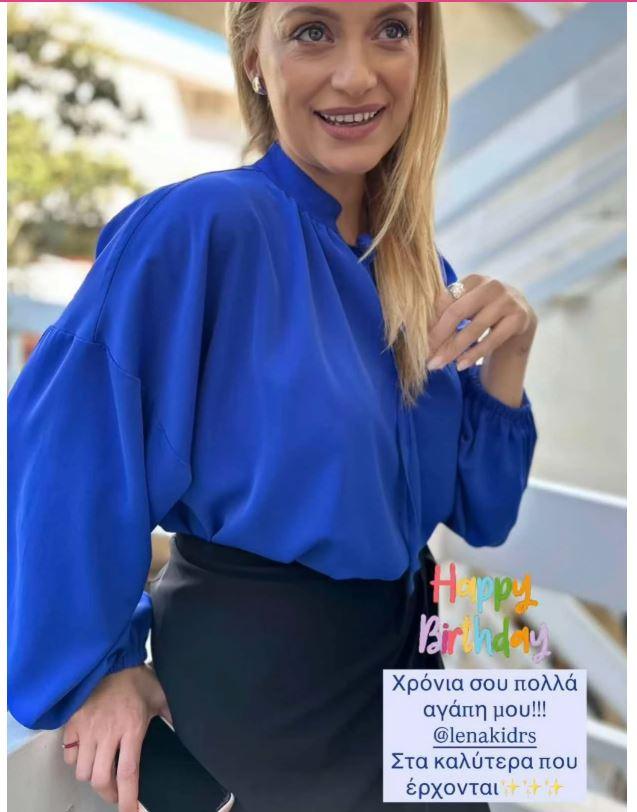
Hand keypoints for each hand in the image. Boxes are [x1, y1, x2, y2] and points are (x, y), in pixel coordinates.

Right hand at [62, 662, 172, 811]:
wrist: (111, 658)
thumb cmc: (136, 678)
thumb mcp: (160, 696)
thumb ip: (171, 715)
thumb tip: (187, 730)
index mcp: (131, 728)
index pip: (128, 773)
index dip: (128, 798)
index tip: (131, 811)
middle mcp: (107, 733)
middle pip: (100, 779)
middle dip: (109, 794)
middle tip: (117, 794)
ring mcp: (88, 729)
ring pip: (83, 771)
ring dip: (93, 778)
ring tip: (102, 773)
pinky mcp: (73, 723)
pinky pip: (69, 755)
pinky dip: (76, 762)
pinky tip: (87, 756)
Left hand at [426, 274, 536, 370]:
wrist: (520, 317)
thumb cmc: (484, 312)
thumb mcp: (467, 306)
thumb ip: (446, 312)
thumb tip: (417, 331)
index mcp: (473, 279)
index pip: (446, 300)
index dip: (430, 322)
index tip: (418, 341)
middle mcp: (492, 286)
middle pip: (457, 312)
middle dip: (438, 336)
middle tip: (425, 356)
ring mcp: (508, 301)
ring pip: (474, 329)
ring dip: (452, 350)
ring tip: (437, 364)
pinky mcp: (520, 318)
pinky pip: (492, 340)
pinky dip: (474, 354)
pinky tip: (460, 365)